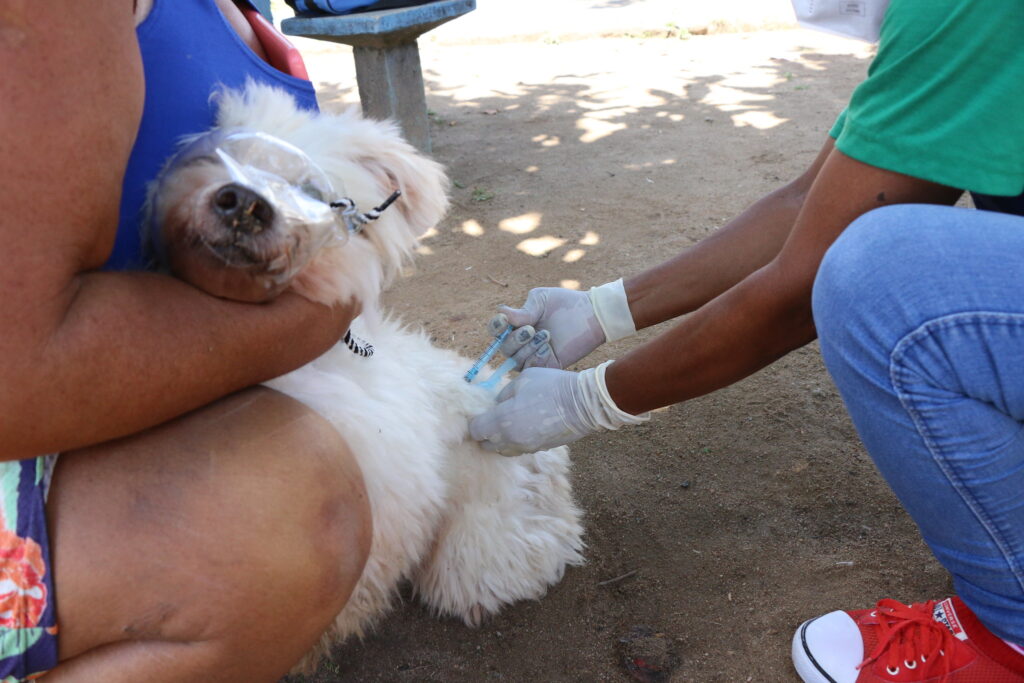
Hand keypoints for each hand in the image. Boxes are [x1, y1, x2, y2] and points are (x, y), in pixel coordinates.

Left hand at [469, 361, 649, 455]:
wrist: (583, 403)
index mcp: (502, 421)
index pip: (475, 430)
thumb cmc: (551, 386)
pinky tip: (524, 427)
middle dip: (486, 433)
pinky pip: (519, 449)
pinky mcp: (539, 449)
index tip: (481, 413)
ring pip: (503, 450)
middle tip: (492, 418)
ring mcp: (526, 447)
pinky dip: (516, 441)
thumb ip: (504, 394)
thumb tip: (497, 404)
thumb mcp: (522, 380)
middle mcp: (511, 440)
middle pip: (487, 444)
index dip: (475, 421)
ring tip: (508, 424)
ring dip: (501, 440)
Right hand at [489, 280, 635, 369]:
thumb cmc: (566, 304)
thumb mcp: (540, 300)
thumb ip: (522, 311)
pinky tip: (546, 349)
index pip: (496, 330)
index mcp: (518, 324)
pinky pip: (531, 369)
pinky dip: (535, 359)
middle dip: (514, 340)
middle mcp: (522, 341)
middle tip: (531, 329)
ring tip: (545, 335)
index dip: (495, 327)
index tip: (504, 321)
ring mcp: (534, 354)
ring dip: (526, 349)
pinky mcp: (547, 365)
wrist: (592, 315)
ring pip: (515, 360)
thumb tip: (500, 313)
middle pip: (503, 348)